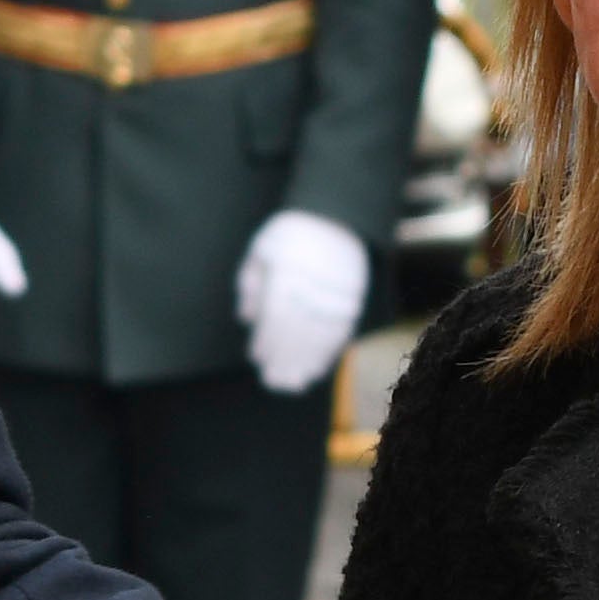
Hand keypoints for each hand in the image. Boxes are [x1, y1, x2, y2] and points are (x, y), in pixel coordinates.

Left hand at [234, 206, 373, 396]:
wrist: (334, 216)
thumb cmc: (290, 234)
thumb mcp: (261, 249)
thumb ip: (250, 283)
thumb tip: (245, 319)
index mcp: (288, 274)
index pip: (276, 317)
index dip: (266, 341)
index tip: (257, 358)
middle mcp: (314, 287)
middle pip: (298, 333)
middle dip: (285, 361)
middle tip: (273, 382)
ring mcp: (336, 295)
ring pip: (320, 337)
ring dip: (306, 364)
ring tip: (293, 384)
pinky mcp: (353, 300)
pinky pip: (340, 332)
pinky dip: (328, 353)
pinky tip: (318, 369)